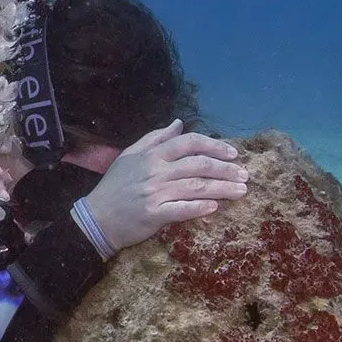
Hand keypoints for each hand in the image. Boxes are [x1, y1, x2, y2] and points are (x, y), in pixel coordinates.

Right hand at [77, 120, 248, 254]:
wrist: (96, 217)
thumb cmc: (115, 185)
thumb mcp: (130, 155)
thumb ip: (155, 138)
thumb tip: (178, 123)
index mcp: (152, 154)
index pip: (189, 143)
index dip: (214, 146)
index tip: (233, 153)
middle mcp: (156, 171)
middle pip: (199, 165)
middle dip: (226, 169)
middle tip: (245, 175)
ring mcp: (155, 193)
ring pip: (196, 187)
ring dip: (222, 188)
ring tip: (241, 191)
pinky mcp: (154, 214)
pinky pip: (182, 210)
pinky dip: (200, 208)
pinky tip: (215, 207)